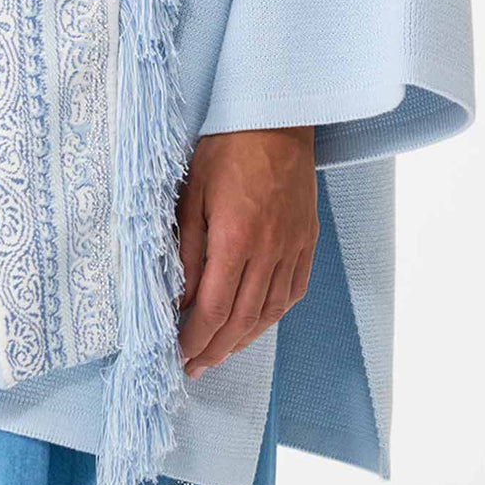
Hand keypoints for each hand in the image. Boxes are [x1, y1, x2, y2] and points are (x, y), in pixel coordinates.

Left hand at [176, 127, 317, 376]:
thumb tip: (177, 295)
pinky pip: (292, 292)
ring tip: (221, 352)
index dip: (193, 339)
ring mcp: (293, 248)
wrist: (275, 118)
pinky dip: (271, 315)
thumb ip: (185, 248)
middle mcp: (269, 252)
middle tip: (194, 366)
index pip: (212, 309)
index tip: (177, 353)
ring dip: (243, 340)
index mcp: (235, 239)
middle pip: (241, 320)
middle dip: (214, 349)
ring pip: (269, 312)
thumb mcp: (191, 192)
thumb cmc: (226, 148)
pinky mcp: (307, 240)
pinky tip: (256, 322)